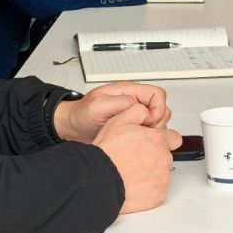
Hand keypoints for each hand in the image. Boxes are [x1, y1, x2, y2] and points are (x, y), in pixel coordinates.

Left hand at [54, 82, 171, 142]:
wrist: (72, 128)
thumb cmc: (81, 115)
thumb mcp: (98, 106)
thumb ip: (120, 102)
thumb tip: (140, 106)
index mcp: (127, 91)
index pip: (156, 94)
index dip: (158, 108)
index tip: (149, 121)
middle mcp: (133, 102)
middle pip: (161, 107)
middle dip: (158, 121)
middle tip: (145, 131)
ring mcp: (133, 115)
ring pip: (158, 120)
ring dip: (153, 130)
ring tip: (140, 137)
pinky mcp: (131, 127)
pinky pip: (148, 130)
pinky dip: (147, 136)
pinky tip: (137, 141)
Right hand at [94, 112, 181, 213]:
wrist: (100, 181)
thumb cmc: (107, 154)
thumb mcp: (118, 121)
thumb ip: (138, 112)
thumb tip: (148, 112)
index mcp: (158, 140)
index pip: (174, 138)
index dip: (162, 140)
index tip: (153, 144)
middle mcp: (164, 159)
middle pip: (165, 156)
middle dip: (154, 157)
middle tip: (135, 159)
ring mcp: (162, 179)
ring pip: (161, 174)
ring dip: (150, 173)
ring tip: (131, 173)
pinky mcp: (158, 196)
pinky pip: (157, 190)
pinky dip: (148, 189)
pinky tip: (133, 184)